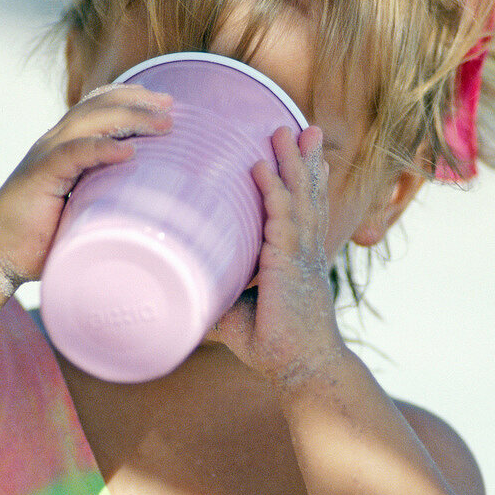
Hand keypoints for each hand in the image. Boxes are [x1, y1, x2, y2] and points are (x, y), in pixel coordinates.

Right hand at [0, 85, 172, 289]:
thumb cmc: (37, 241)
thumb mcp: (79, 211)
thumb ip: (103, 200)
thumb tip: (147, 212)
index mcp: (61, 148)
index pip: (94, 108)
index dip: (127, 99)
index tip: (162, 103)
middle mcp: (52, 144)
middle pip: (98, 106)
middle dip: (137, 101)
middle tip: (172, 106)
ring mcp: (44, 156)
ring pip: (90, 122)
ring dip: (130, 118)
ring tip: (163, 123)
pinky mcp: (39, 175)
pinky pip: (75, 153)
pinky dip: (103, 149)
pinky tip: (129, 150)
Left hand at [212, 125, 344, 389]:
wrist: (300, 369)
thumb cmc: (274, 346)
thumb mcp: (240, 312)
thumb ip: (222, 292)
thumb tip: (187, 287)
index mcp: (297, 259)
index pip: (303, 210)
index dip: (305, 181)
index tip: (304, 152)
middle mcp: (304, 251)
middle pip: (307, 194)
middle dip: (304, 159)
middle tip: (302, 126)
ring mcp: (301, 256)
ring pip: (298, 197)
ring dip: (291, 161)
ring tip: (284, 129)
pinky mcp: (290, 265)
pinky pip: (282, 219)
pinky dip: (273, 190)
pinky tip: (261, 167)